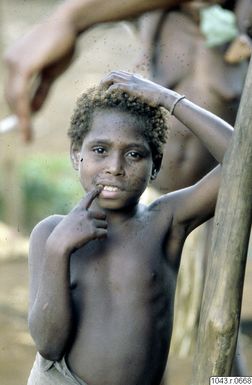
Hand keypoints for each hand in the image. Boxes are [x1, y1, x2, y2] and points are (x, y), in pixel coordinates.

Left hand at [4, 16, 76, 141]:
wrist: (69, 26)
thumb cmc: (62, 47)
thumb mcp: (50, 74)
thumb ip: (40, 92)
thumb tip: (33, 111)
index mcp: (15, 63)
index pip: (13, 92)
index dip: (18, 112)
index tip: (24, 128)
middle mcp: (10, 61)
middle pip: (11, 97)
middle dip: (19, 119)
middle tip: (26, 138)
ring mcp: (14, 62)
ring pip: (14, 98)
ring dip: (21, 120)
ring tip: (27, 136)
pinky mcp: (23, 65)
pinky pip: (20, 94)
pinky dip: (23, 111)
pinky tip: (26, 123)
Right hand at [50, 187, 106, 253]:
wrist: (59, 244)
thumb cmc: (61, 235)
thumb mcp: (68, 221)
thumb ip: (79, 218)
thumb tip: (89, 220)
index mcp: (78, 210)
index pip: (88, 198)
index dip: (94, 192)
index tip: (100, 188)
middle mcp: (85, 214)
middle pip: (103, 215)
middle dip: (101, 222)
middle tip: (94, 229)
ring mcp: (90, 222)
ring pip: (105, 225)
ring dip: (101, 231)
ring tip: (92, 236)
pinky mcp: (93, 231)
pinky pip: (105, 233)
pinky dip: (102, 237)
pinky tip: (96, 239)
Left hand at [100, 70, 169, 107]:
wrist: (163, 96)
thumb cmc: (157, 97)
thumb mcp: (147, 93)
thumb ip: (141, 92)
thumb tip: (139, 98)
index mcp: (135, 77)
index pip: (118, 73)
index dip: (110, 78)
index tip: (105, 86)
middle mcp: (132, 77)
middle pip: (113, 73)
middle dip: (104, 80)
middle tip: (99, 89)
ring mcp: (132, 81)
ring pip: (112, 77)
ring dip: (104, 83)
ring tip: (100, 92)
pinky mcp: (132, 88)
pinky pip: (117, 86)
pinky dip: (110, 90)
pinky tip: (107, 95)